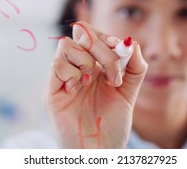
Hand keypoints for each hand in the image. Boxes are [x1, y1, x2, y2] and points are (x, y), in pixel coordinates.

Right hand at [44, 21, 147, 147]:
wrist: (100, 151)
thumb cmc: (112, 124)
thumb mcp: (129, 92)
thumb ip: (134, 67)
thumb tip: (132, 42)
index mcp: (95, 65)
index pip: (93, 35)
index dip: (107, 36)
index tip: (122, 49)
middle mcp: (77, 68)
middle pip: (82, 35)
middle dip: (103, 49)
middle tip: (115, 76)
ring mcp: (63, 78)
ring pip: (66, 45)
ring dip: (87, 61)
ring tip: (93, 83)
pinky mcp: (52, 91)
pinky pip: (56, 65)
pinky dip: (72, 73)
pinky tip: (78, 89)